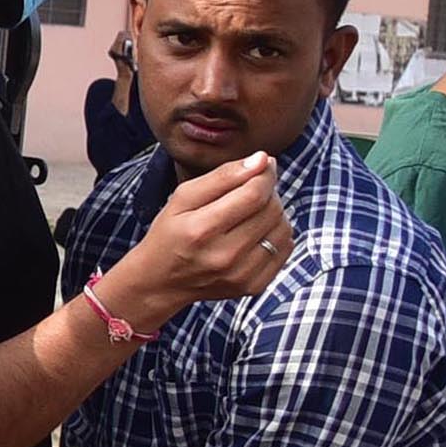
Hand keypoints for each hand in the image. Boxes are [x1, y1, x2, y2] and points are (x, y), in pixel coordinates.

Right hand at [110, 151, 289, 326]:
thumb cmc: (170, 233)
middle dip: (267, 191)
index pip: (253, 195)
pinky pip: (284, 249)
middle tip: (252, 188)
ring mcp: (241, 275)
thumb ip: (222, 176)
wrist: (161, 282)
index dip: (265, 174)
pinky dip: (276, 233)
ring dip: (274, 211)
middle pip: (271, 210)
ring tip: (252, 211)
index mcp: (201, 230)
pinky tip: (257, 231)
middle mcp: (224, 256)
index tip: (264, 164)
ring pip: (282, 228)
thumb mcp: (182, 198)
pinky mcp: (254, 286)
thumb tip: (262, 160)